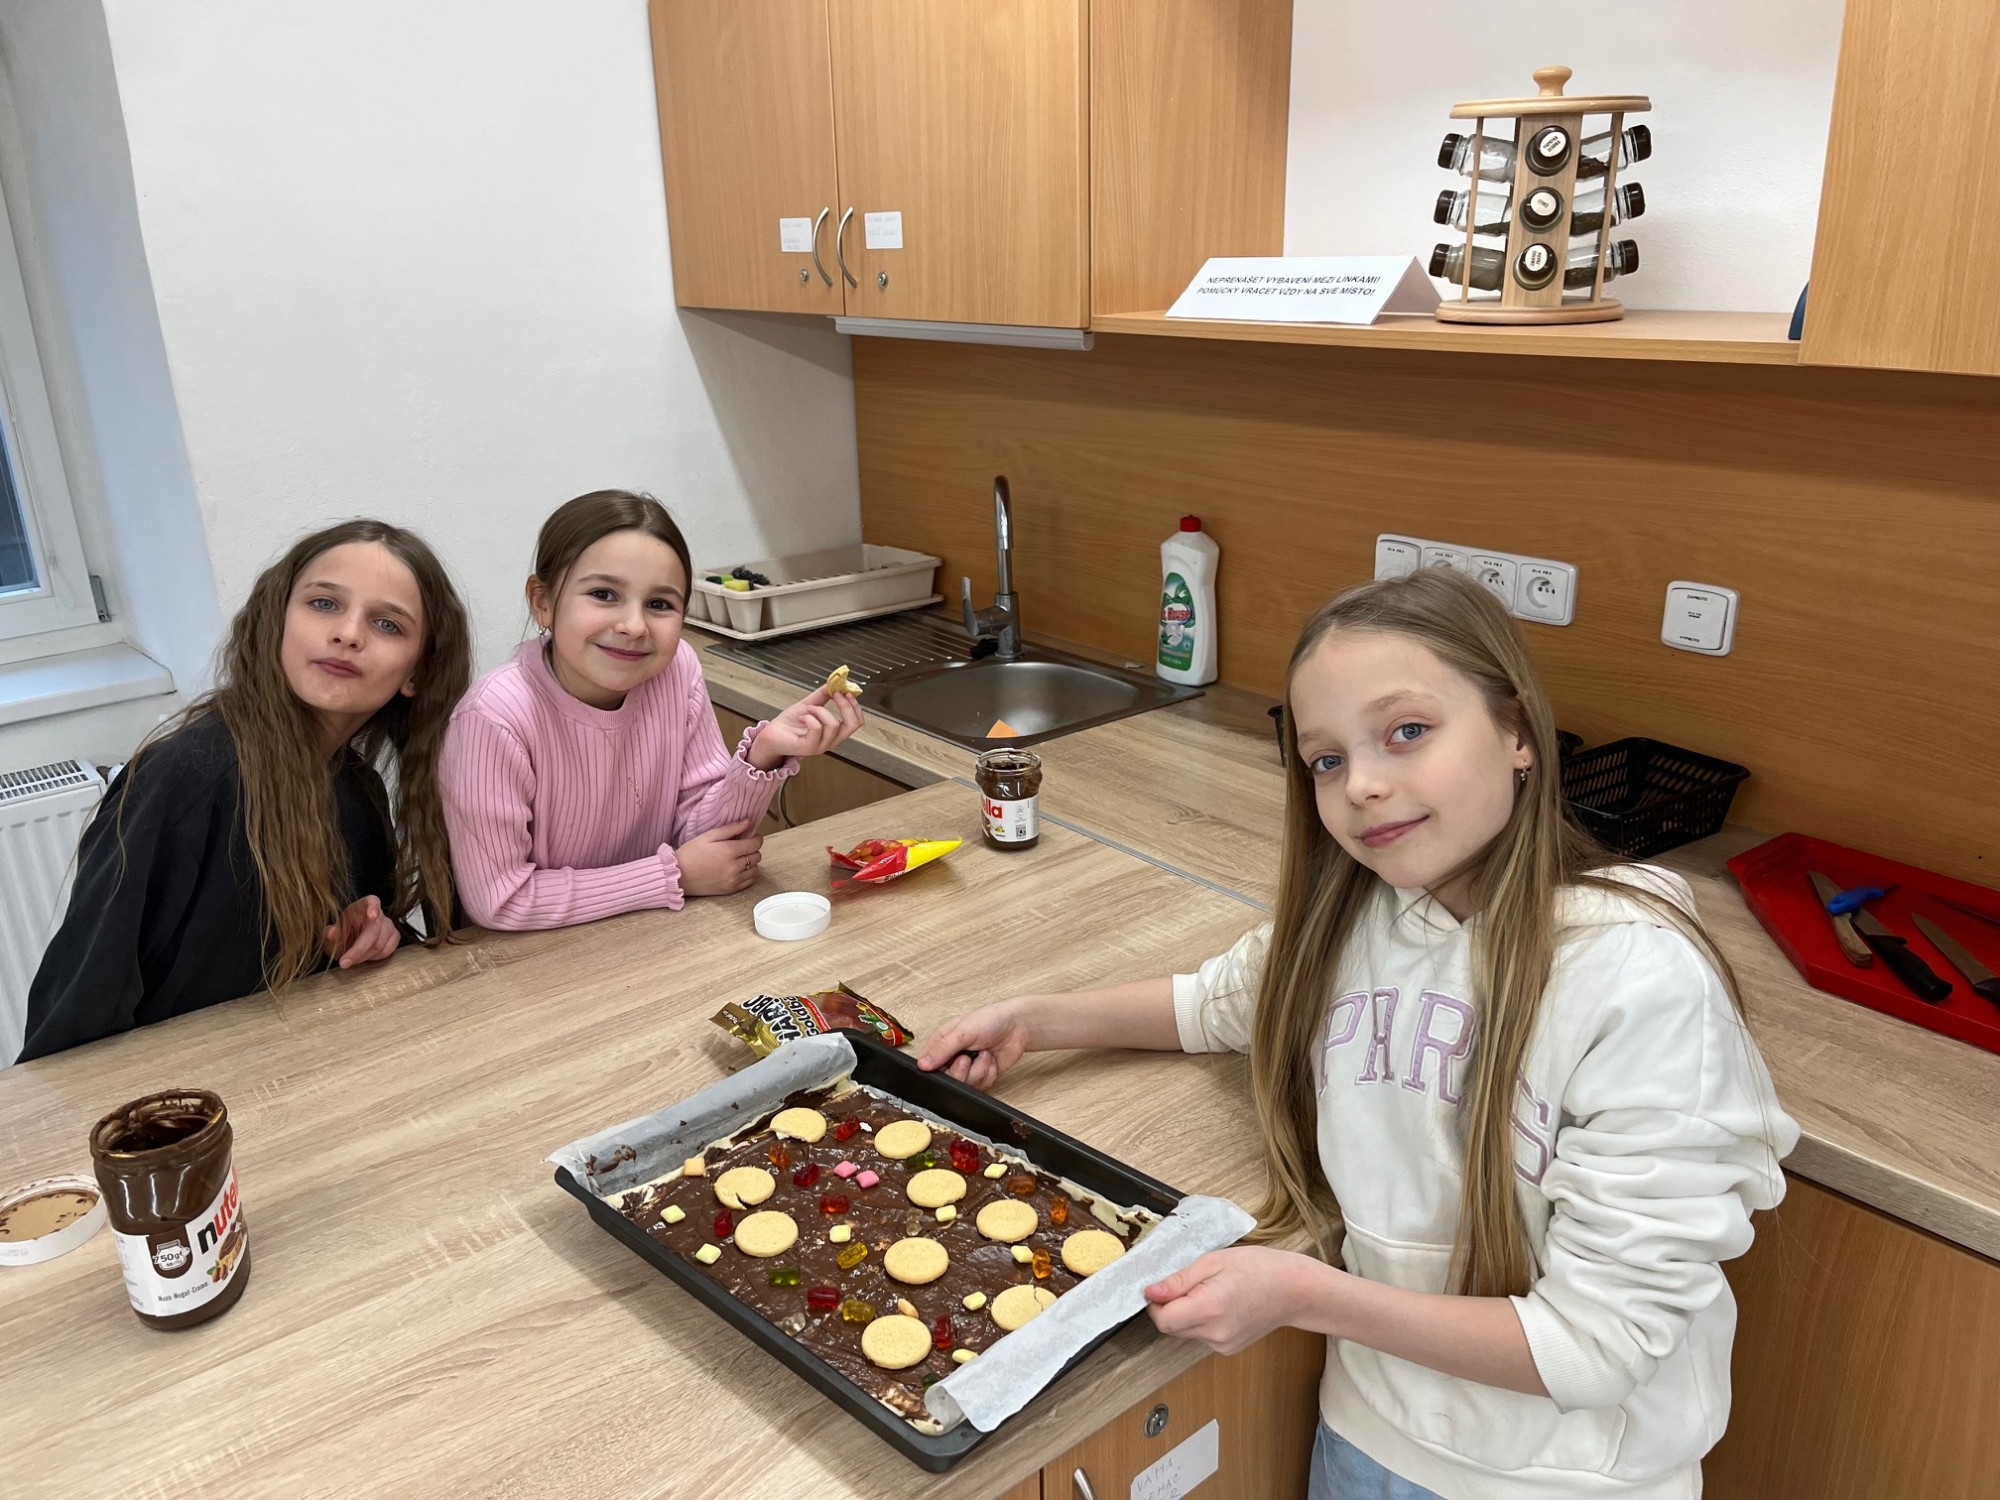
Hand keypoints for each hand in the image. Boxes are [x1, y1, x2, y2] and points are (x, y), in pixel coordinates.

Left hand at [323, 894, 400, 969]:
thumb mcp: (332, 934)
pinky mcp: (395, 936)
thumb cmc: (342, 934)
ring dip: (364, 956)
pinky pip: (387, 950)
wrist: (350, 941)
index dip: (373, 907)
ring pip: (380, 944)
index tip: (371, 916)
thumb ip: (330, 933)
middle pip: (374, 931)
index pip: (372, 901)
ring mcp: (388, 925)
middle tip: (344, 962)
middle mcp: (378, 914)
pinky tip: (365, 957)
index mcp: (361, 907)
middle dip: (359, 949)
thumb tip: (331, 932)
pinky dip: (374, 957)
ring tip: (352, 960)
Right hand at [677, 819, 762, 895]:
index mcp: (729, 851)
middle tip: (742, 847)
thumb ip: (730, 828)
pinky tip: (738, 870)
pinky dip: (748, 875)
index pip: (756, 844)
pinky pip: (749, 882)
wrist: (677, 875)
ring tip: (739, 859)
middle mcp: (734, 867)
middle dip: (752, 849)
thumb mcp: (708, 836)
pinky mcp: (730, 890)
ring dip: (751, 863)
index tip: (751, 836)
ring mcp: (733, 880)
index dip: (756, 838)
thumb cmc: (690, 853)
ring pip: (755, 870)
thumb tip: (748, 822)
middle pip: (757, 856)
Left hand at [746, 687, 862, 769]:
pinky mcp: (808, 747)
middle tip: (836, 693)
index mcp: (834, 732)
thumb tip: (834, 683)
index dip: (855, 706)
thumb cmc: (789, 724)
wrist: (771, 734)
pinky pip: (817, 728)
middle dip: (846, 706)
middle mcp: (830, 741)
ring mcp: (820, 746)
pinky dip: (810, 717)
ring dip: (820, 710)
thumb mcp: (809, 705)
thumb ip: (822, 696)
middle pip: (852, 725)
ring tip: (809, 709)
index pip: (856, 722)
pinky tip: (802, 717)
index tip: (846, 691)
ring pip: (833, 725)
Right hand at [916, 997, 1041, 1089]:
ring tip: (984, 1054)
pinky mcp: (982, 1077)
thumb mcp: (963, 1031)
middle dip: (961, 1072)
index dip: (937, 1069)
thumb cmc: (990, 1020)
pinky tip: (991, 1061)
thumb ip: (942, 1048)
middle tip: (968, 1058)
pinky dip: (988, 1075)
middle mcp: (953, 1058)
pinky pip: (980, 1088)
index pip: (928, 1065)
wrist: (1018, 1027)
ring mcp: (968, 1069)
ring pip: (965, 1086)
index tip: (950, 1062)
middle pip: (947, 1080)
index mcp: (942, 1043)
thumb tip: (923, 1064)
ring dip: (978, 1071)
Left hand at [1144, 1246, 1328, 1355]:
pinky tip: (1221, 1304)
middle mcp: (1215, 1333)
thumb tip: (1151, 1292)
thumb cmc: (1258, 1268)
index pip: (1163, 1320)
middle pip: (1171, 1328)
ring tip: (1210, 1291)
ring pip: (1185, 1332)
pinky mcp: (1228, 1349)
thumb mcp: (1214, 1261)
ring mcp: (1223, 1345)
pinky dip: (1201, 1321)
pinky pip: (1201, 1336)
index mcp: (1210, 1308)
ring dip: (1186, 1313)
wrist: (1294, 1290)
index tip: (1162, 1286)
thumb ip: (1180, 1280)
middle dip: (1170, 1306)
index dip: (1156, 1303)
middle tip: (1190, 1283)